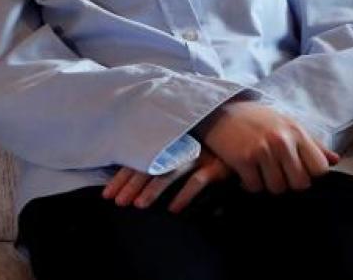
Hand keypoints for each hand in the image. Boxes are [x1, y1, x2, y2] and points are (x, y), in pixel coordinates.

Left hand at [101, 150, 229, 210]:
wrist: (245, 142)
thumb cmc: (208, 152)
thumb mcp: (181, 154)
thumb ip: (160, 165)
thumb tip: (132, 185)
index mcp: (167, 143)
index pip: (138, 159)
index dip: (121, 177)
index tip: (108, 195)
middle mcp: (179, 147)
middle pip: (148, 165)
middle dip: (130, 185)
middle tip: (118, 202)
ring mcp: (198, 154)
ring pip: (169, 172)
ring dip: (153, 190)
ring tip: (139, 205)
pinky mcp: (216, 166)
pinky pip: (198, 181)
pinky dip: (185, 195)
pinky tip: (174, 210)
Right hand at [197, 100, 338, 194]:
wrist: (219, 108)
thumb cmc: (256, 118)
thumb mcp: (287, 123)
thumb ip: (312, 143)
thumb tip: (336, 160)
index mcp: (296, 132)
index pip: (320, 169)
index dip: (310, 175)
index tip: (298, 171)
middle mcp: (281, 141)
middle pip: (300, 183)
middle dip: (289, 183)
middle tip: (277, 175)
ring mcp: (261, 150)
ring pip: (277, 188)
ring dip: (268, 184)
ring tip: (261, 173)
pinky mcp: (242, 159)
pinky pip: (255, 186)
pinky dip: (250, 184)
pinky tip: (246, 173)